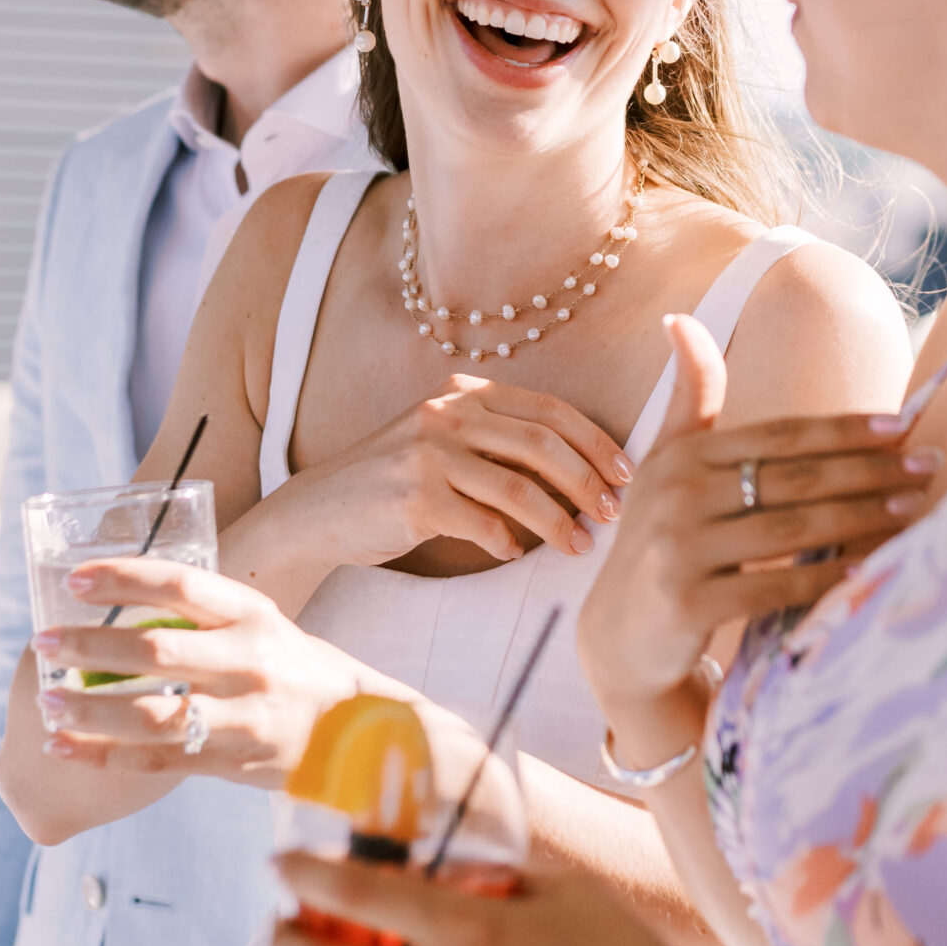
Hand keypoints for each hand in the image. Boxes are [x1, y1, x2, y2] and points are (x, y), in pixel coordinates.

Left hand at [32, 557, 346, 784]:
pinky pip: (156, 761)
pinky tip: (63, 747)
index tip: (75, 579)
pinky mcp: (232, 763)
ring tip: (47, 704)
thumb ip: (203, 617)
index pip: (181, 585)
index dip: (125, 578)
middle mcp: (250, 662)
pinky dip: (104, 756)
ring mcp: (243, 717)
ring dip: (90, 711)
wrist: (357, 731)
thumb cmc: (293, 668)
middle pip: (158, 652)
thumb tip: (118, 603)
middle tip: (43, 642)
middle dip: (90, 647)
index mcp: (253, 614)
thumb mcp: (262, 625)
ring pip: (153, 716)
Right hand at [238, 375, 633, 585]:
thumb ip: (500, 446)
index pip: (549, 409)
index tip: (626, 472)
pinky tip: (513, 552)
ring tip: (578, 545)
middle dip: (588, 481)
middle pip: (543, 443)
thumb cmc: (396, 482)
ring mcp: (429, 453)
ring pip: (520, 486)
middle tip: (612, 513)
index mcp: (463, 392)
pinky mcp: (415, 497)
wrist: (320, 510)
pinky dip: (507, 542)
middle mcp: (446, 413)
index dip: (595, 441)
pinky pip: (484, 523)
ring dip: (559, 521)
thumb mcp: (446, 444)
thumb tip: (581, 474)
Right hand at [579, 314, 933, 721]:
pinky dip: (827, 578)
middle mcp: (677, 496)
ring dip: (863, 517)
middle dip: (869, 470)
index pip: (778, 435)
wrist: (620, 637)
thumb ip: (690, 398)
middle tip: (928, 465)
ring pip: (794, 528)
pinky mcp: (689, 603)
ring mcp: (680, 550)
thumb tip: (680, 318)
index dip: (842, 429)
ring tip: (915, 509)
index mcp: (681, 457)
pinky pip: (777, 586)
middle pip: (794, 478)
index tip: (902, 426)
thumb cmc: (658, 539)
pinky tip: (870, 569)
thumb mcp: (665, 465)